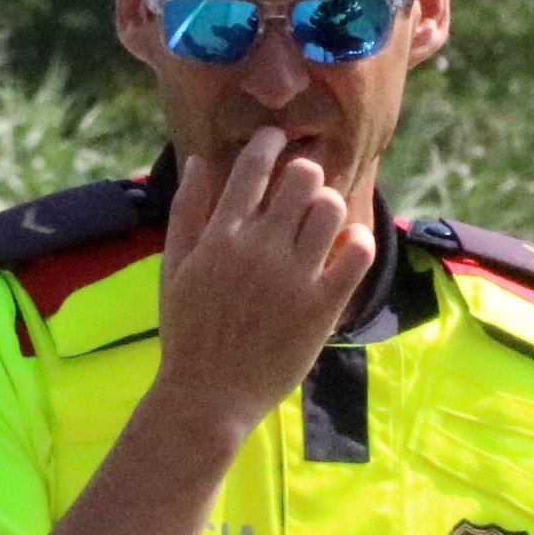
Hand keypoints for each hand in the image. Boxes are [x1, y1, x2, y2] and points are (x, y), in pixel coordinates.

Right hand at [153, 128, 370, 441]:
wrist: (208, 396)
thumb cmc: (187, 331)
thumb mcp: (174, 267)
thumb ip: (187, 211)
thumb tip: (200, 161)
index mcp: (220, 236)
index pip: (252, 168)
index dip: (270, 143)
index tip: (278, 138)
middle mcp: (258, 249)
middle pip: (301, 178)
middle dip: (305, 173)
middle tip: (303, 186)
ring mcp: (292, 278)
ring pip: (330, 209)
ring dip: (328, 205)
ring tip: (321, 219)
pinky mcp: (321, 307)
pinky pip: (357, 254)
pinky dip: (358, 240)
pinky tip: (348, 245)